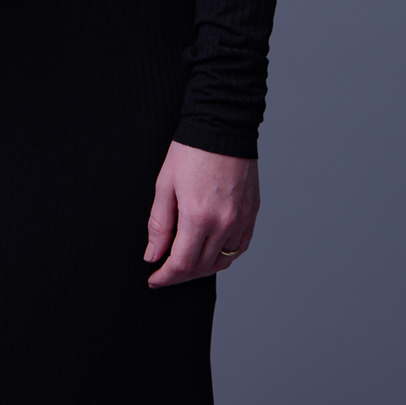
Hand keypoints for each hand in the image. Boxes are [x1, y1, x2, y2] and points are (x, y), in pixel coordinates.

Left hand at [143, 142, 258, 286]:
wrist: (222, 125)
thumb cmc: (191, 151)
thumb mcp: (165, 185)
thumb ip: (159, 224)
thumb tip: (153, 254)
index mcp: (199, 217)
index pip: (181, 264)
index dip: (165, 277)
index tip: (154, 279)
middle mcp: (224, 223)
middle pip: (202, 267)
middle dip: (180, 275)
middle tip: (165, 271)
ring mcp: (242, 219)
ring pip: (222, 261)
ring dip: (202, 268)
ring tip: (185, 263)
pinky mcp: (252, 213)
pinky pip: (240, 247)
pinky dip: (224, 255)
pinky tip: (210, 251)